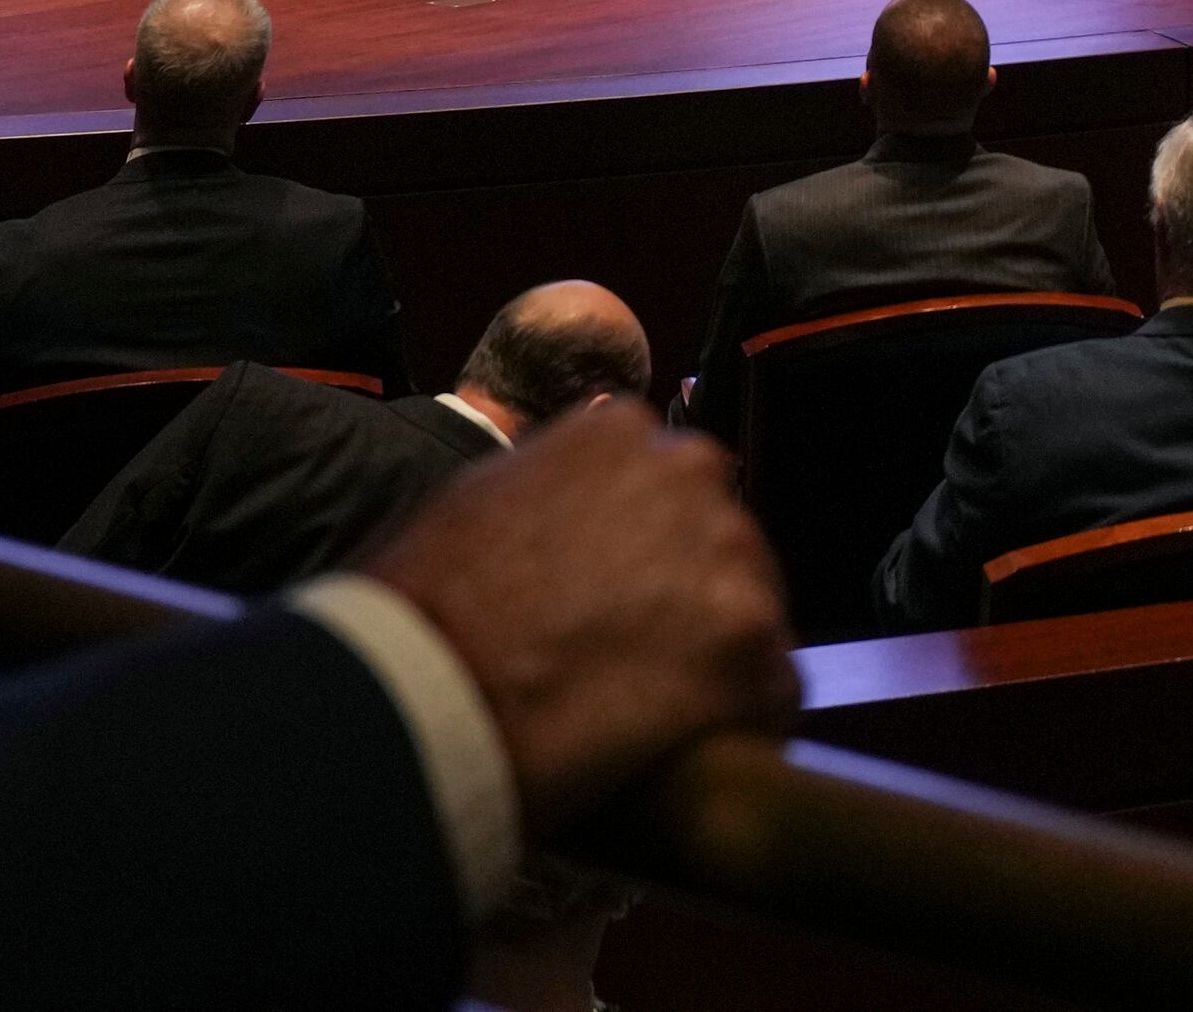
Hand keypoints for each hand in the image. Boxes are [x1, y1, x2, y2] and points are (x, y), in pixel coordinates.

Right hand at [361, 397, 796, 837]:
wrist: (421, 697)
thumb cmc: (422, 608)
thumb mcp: (474, 501)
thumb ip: (548, 483)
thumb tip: (577, 492)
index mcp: (621, 433)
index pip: (666, 486)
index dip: (643, 556)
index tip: (615, 606)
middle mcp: (690, 473)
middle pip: (718, 544)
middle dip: (688, 601)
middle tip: (633, 667)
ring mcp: (730, 554)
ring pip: (751, 613)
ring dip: (717, 663)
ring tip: (657, 721)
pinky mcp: (750, 644)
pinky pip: (771, 691)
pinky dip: (741, 726)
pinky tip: (692, 758)